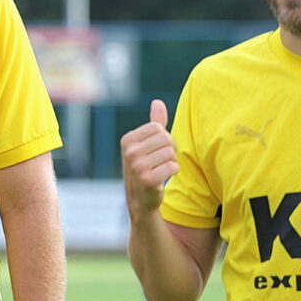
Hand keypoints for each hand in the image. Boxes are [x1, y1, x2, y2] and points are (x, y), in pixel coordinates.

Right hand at [120, 99, 178, 213]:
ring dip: (172, 161)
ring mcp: (136, 166)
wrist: (140, 198)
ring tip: (162, 169)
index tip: (158, 150)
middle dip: (170, 150)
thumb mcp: (147, 144)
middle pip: (166, 139)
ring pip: (171, 153)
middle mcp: (129, 152)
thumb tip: (157, 102)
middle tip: (162, 162)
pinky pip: (173, 166)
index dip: (164, 138)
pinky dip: (173, 171)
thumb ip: (155, 123)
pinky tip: (163, 178)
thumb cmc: (146, 167)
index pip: (158, 128)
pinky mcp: (146, 180)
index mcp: (127, 140)